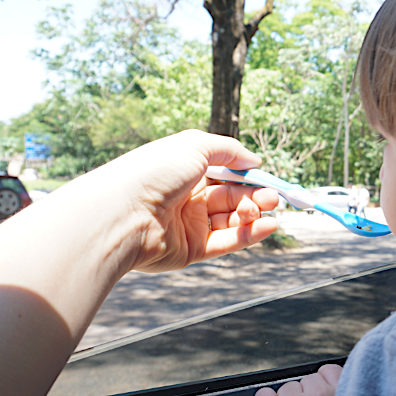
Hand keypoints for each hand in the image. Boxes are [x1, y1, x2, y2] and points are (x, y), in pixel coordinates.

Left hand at [88, 130, 280, 272]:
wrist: (122, 214)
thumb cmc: (153, 172)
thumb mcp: (194, 145)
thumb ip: (229, 151)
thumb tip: (254, 162)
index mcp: (185, 170)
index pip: (225, 173)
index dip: (249, 176)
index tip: (271, 179)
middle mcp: (187, 197)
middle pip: (231, 197)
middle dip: (255, 196)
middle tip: (273, 197)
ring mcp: (188, 225)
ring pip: (231, 220)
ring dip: (254, 213)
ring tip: (269, 209)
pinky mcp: (190, 250)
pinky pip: (226, 242)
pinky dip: (249, 235)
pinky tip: (267, 226)